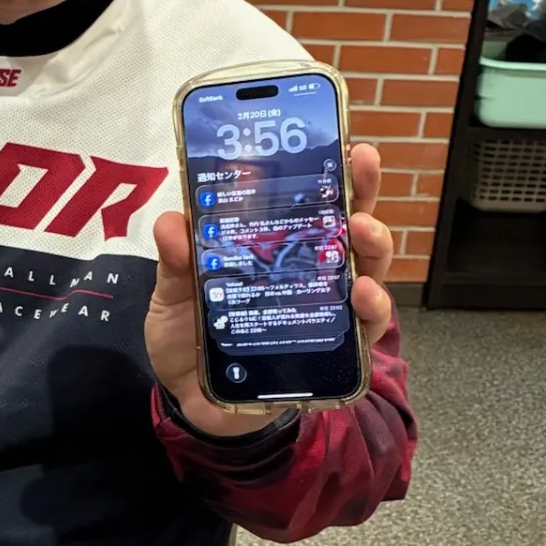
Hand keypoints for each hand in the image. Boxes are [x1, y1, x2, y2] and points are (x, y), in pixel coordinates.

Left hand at [144, 142, 394, 439]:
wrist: (191, 402)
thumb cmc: (191, 337)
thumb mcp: (174, 293)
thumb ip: (176, 260)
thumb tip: (173, 221)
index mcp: (276, 250)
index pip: (315, 204)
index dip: (336, 173)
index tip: (348, 143)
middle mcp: (310, 278)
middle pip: (352, 232)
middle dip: (363, 198)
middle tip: (359, 174)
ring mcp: (325, 318)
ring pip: (369, 276)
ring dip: (372, 252)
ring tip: (361, 237)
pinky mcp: (330, 359)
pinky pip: (362, 337)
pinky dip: (369, 315)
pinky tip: (361, 297)